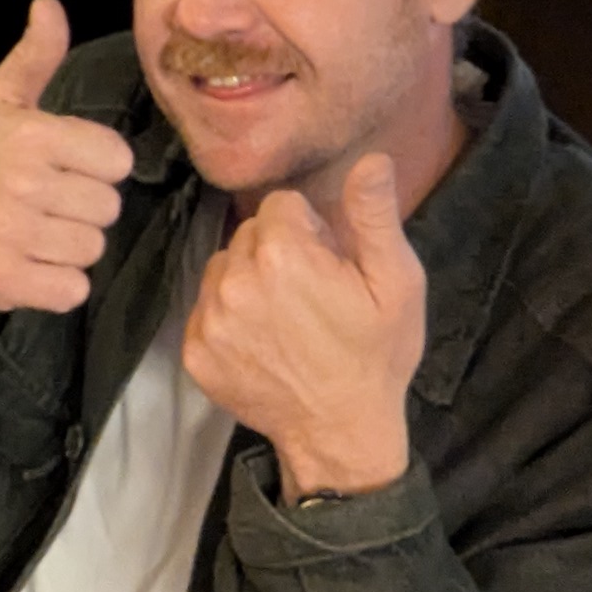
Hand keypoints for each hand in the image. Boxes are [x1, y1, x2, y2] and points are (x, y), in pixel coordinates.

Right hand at [0, 0, 131, 334]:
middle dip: (82, 209)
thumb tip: (48, 3)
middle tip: (45, 204)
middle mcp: (23, 183)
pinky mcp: (7, 279)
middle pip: (108, 208)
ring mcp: (13, 234)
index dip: (95, 166)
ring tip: (35, 233)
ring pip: (92, 249)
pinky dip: (57, 284)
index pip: (116, 159)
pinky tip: (29, 264)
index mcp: (31, 136)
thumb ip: (34, 56)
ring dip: (70, 247)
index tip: (64, 167)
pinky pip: (73, 289)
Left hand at [181, 152, 422, 498]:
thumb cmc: (376, 355)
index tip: (330, 262)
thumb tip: (370, 160)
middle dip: (279, 251)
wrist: (341, 432)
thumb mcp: (396, 283)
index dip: (311, 229)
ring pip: (224, 267)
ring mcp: (210, 319)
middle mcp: (234, 280)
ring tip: (287, 317)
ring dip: (249, 280)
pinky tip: (263, 341)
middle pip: (249, 233)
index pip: (281, 204)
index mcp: (282, 255)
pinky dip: (230, 317)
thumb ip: (374, 215)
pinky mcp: (195, 350)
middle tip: (312, 292)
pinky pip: (206, 309)